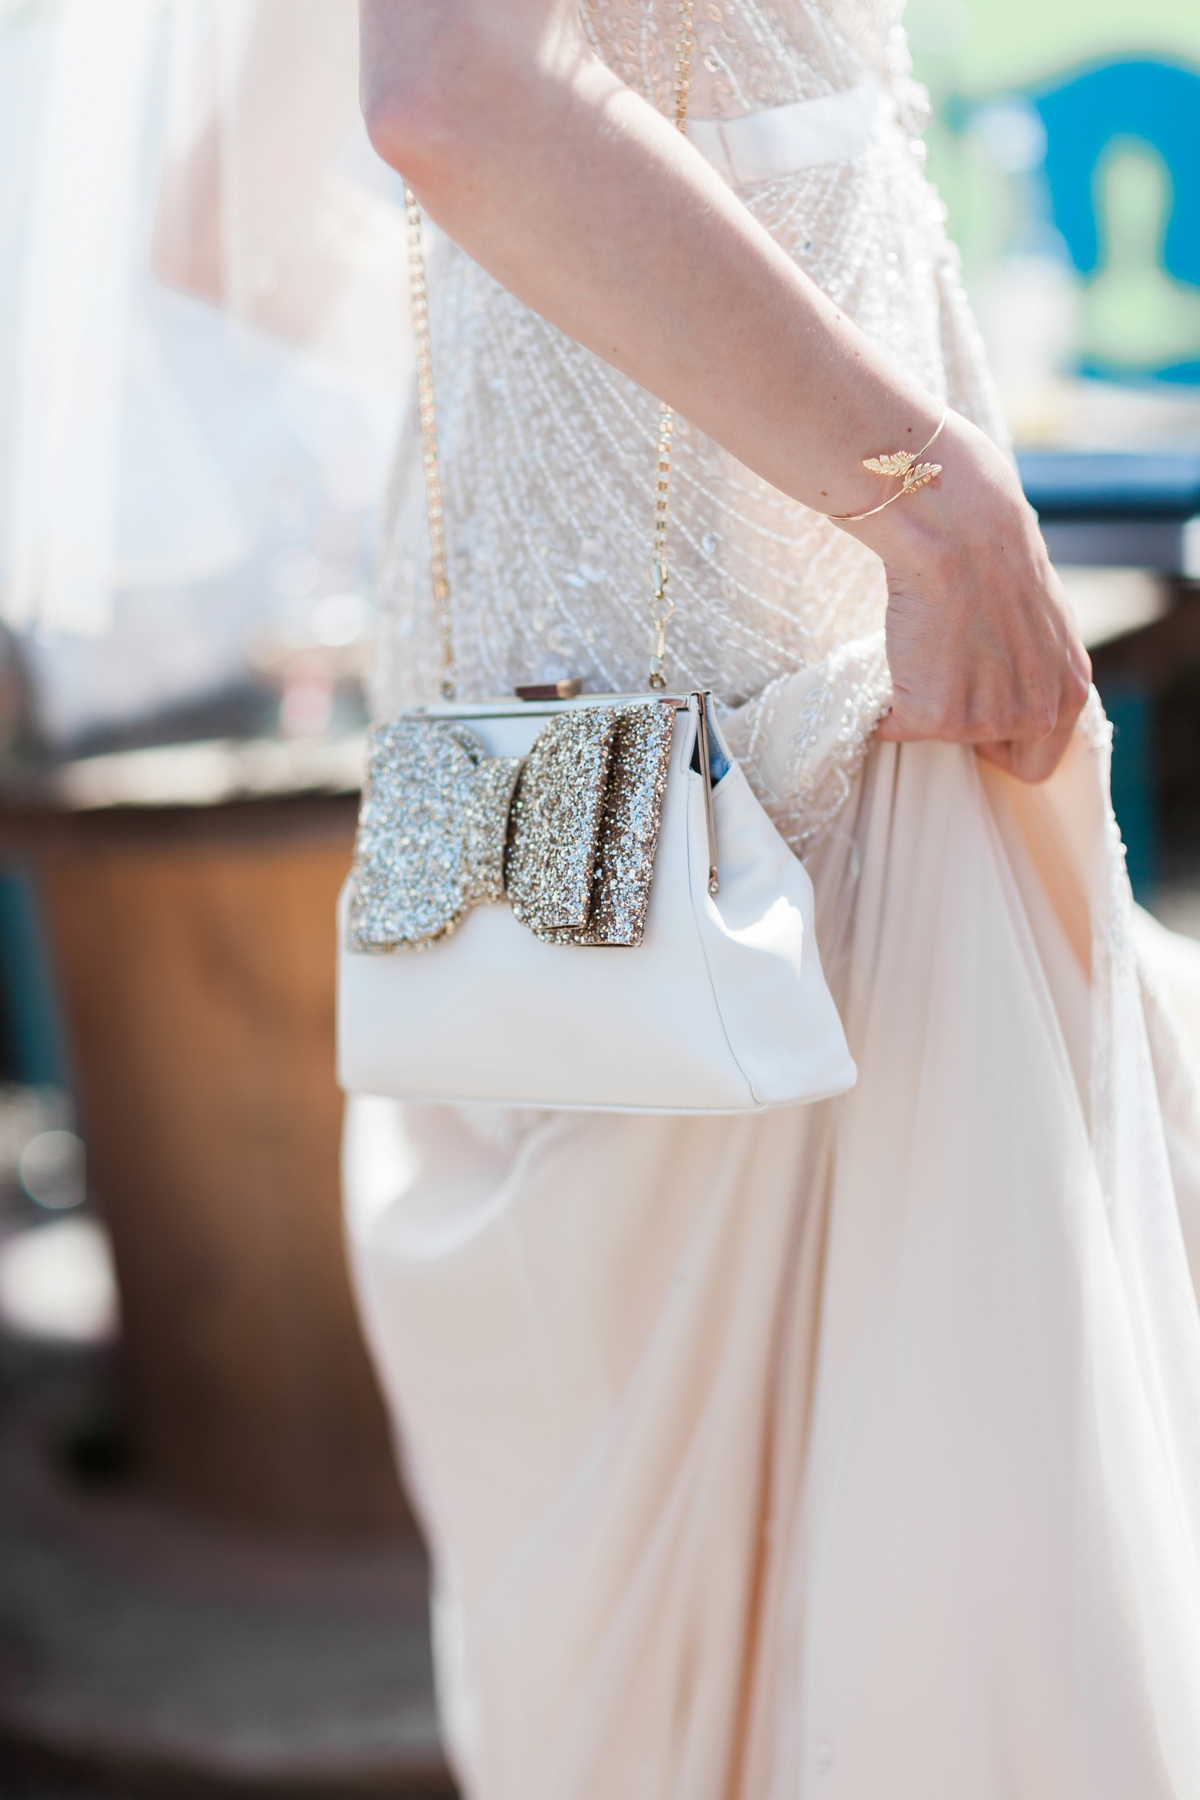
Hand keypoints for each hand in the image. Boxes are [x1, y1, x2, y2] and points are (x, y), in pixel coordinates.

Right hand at [850, 412, 1090, 783]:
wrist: (958, 531)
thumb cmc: (992, 560)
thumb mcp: (1042, 625)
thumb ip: (1034, 672)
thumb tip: (1001, 686)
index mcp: (1069, 694)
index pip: (1038, 762)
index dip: (1004, 744)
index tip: (980, 715)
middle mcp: (1036, 715)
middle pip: (989, 753)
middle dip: (964, 725)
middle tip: (949, 674)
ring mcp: (987, 720)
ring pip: (940, 737)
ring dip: (925, 703)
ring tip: (929, 645)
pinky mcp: (937, 719)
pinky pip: (896, 727)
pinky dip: (887, 704)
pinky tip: (900, 653)